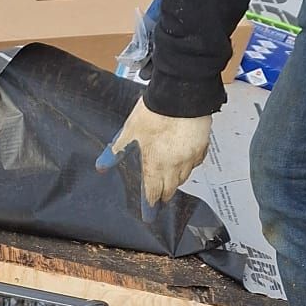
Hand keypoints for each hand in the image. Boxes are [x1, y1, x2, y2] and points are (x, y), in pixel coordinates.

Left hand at [96, 97, 212, 213]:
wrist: (179, 93)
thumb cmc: (154, 112)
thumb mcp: (129, 132)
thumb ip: (117, 151)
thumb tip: (102, 166)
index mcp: (155, 166)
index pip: (153, 194)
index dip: (150, 204)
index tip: (150, 213)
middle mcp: (175, 165)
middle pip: (171, 189)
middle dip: (164, 193)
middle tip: (159, 195)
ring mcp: (191, 156)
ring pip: (185, 176)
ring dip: (176, 179)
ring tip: (169, 176)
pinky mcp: (202, 144)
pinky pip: (196, 161)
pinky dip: (189, 164)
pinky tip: (184, 158)